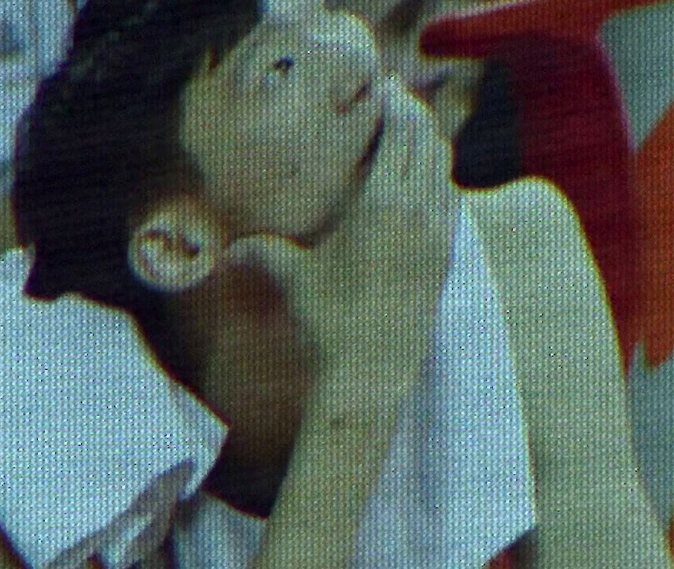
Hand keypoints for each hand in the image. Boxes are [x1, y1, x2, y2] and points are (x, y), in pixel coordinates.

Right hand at [225, 78, 455, 385]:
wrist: (371, 375)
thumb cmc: (327, 323)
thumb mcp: (290, 277)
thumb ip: (259, 251)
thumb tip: (221, 248)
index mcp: (384, 205)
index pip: (400, 135)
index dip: (395, 106)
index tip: (382, 88)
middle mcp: (419, 214)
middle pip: (427, 143)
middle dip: (413, 117)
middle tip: (395, 100)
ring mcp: (439, 236)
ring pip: (445, 170)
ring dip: (430, 144)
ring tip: (410, 129)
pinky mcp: (447, 258)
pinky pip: (452, 201)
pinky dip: (442, 178)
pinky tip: (428, 175)